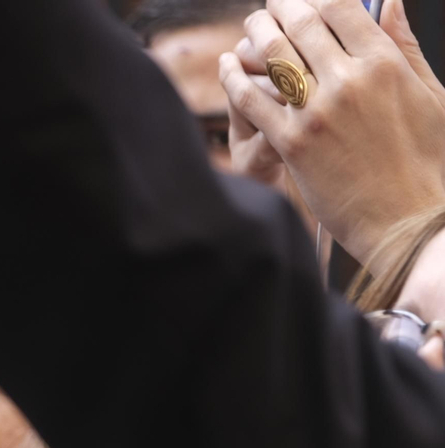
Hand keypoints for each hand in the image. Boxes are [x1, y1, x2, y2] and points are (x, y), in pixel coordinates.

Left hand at [219, 0, 444, 263]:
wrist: (407, 222)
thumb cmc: (427, 160)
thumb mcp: (430, 94)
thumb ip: (402, 46)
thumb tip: (388, 3)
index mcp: (385, 64)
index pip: (340, 8)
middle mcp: (349, 80)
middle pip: (301, 24)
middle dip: (280, 8)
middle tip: (270, 7)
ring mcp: (316, 111)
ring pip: (272, 56)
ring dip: (255, 34)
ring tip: (251, 28)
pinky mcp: (291, 142)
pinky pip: (250, 99)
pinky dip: (233, 77)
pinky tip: (227, 66)